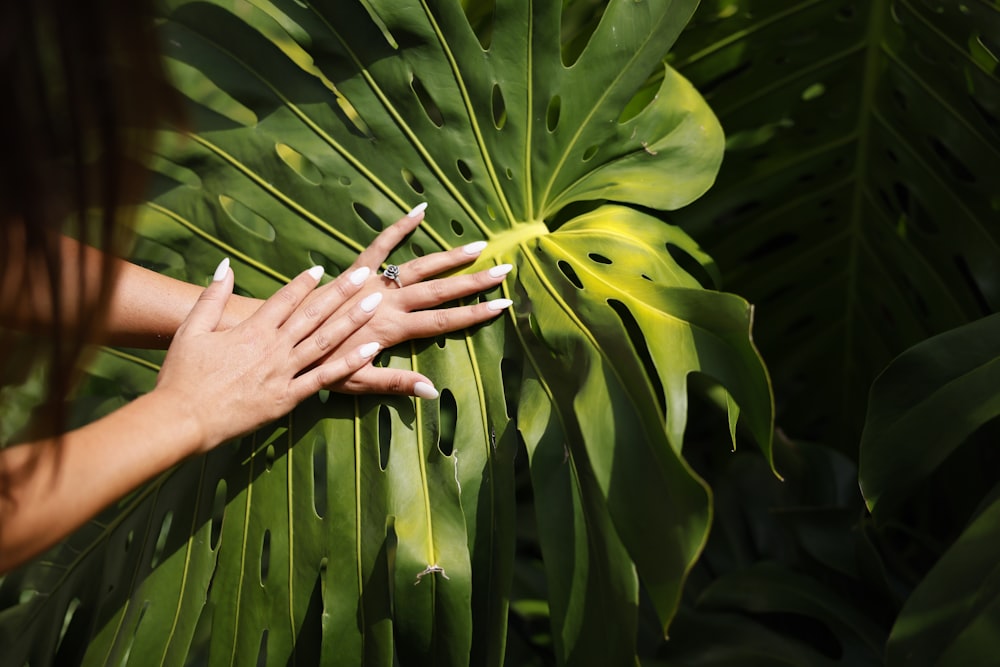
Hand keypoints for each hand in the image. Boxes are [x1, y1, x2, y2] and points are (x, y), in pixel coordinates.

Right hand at [154, 258, 381, 452]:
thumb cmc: (182, 376)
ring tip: (374, 303)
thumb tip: (225, 266)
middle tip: (364, 276)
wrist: (183, 418)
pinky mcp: (287, 398)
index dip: (304, 282)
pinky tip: (370, 351)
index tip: (322, 269)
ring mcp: (283, 372)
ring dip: (352, 320)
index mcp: (251, 329)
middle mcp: (273, 347)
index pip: (285, 298)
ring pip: (326, 341)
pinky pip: (324, 378)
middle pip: (313, 313)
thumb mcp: (191, 330)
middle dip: (341, 292)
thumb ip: (211, 297)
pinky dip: (349, 363)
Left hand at [306, 204, 512, 397]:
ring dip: (450, 256)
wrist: (283, 336)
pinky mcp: (355, 269)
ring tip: (479, 245)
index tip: (502, 305)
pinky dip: (399, 227)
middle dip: (474, 281)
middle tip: (504, 269)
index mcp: (392, 328)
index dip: (475, 314)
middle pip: (439, 289)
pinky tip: (420, 210)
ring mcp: (372, 282)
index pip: (443, 321)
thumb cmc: (318, 364)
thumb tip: (433, 391)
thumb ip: (396, 383)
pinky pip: (380, 244)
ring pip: (419, 266)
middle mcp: (387, 301)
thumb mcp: (358, 382)